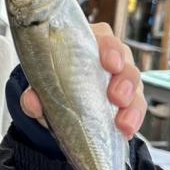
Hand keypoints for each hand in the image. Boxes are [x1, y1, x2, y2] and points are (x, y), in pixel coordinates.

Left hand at [19, 23, 145, 140]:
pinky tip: (127, 132)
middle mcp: (111, 57)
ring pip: (135, 86)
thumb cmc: (57, 81)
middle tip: (116, 97)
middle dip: (124, 80)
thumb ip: (35, 92)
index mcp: (89, 44)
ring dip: (131, 105)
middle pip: (126, 62)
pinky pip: (137, 108)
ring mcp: (123, 78)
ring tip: (123, 123)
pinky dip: (133, 120)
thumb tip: (32, 102)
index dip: (110, 49)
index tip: (110, 63)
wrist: (62, 104)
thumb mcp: (43, 86)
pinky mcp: (131, 100)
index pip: (104, 38)